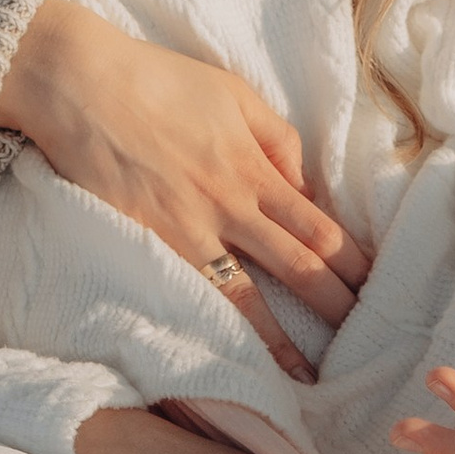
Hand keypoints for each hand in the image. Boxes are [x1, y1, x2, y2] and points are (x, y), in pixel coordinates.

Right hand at [0, 0, 369, 384]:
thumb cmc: (156, 79)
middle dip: (337, 303)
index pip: (320, 224)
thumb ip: (276, 138)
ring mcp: (191, 228)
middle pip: (300, 262)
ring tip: (313, 373)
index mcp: (255, 165)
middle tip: (366, 338)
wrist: (81, 84)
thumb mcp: (232, 92)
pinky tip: (237, 358)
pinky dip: (222, 329)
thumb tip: (305, 185)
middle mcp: (232, 203)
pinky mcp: (150, 243)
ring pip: (252, 295)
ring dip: (286, 339)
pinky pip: (197, 295)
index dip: (353, 259)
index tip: (374, 285)